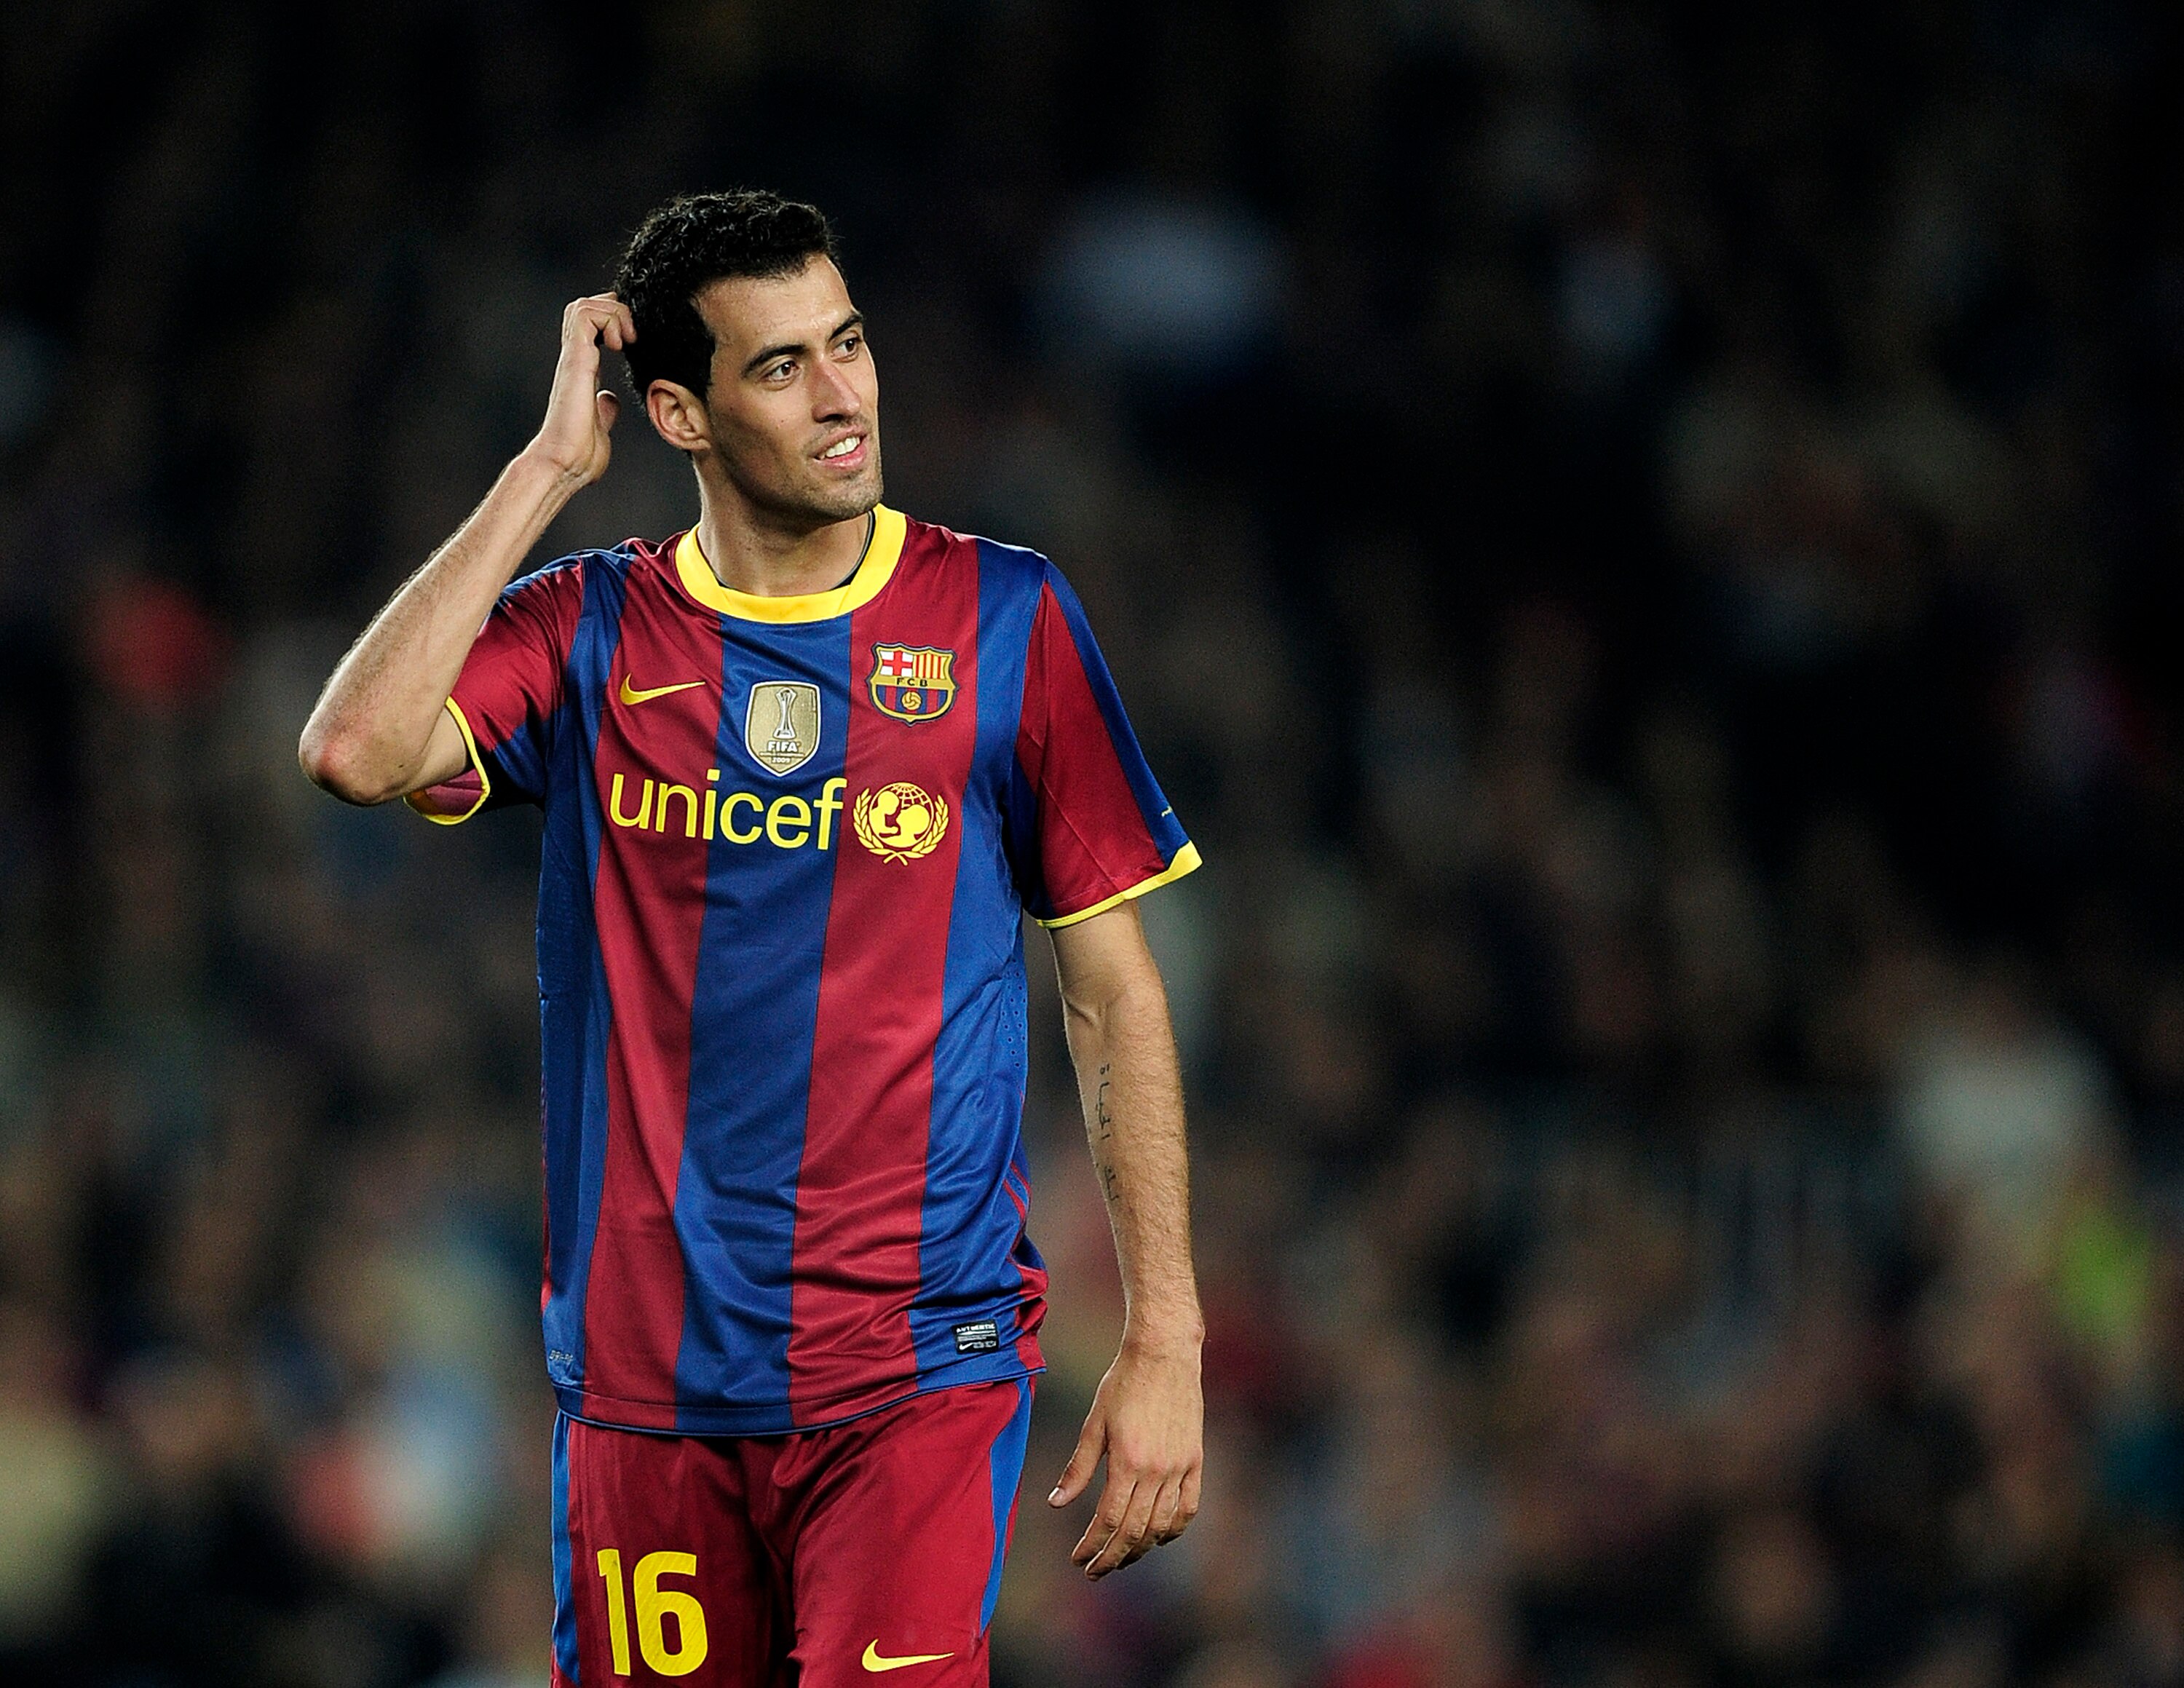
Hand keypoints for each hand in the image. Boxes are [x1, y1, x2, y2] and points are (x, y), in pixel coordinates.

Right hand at [528, 294, 633, 484]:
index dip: (615, 321)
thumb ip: (605, 409)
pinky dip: (608, 318)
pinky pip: (585, 315)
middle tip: (633, 338)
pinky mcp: (575, 360)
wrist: (564, 464)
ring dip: (612, 312)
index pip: (592, 326)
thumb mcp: (600, 425)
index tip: (635, 343)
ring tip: (626, 340)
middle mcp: (576, 359)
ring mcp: (574, 358)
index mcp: (584, 370)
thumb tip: (610, 400)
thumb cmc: (579, 453)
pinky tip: (619, 345)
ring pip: (584, 304)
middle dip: (615, 309)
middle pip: (586, 306)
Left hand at [1048, 1336, 1203, 1577]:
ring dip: (1140, 1548)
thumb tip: (1056, 1503)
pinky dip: (1174, 1528)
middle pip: (1135, 1531)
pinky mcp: (1195, 1459)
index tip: (1078, 1559)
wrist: (1164, 1353)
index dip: (1092, 1545)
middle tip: (1095, 1570)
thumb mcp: (1094, 1423)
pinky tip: (1159, 1537)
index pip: (1108, 1519)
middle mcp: (1156, 1470)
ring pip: (1162, 1525)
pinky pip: (1188, 1506)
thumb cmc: (1123, 1383)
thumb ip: (1078, 1468)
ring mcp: (1179, 1467)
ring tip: (1121, 1558)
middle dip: (1112, 1557)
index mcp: (1127, 1461)